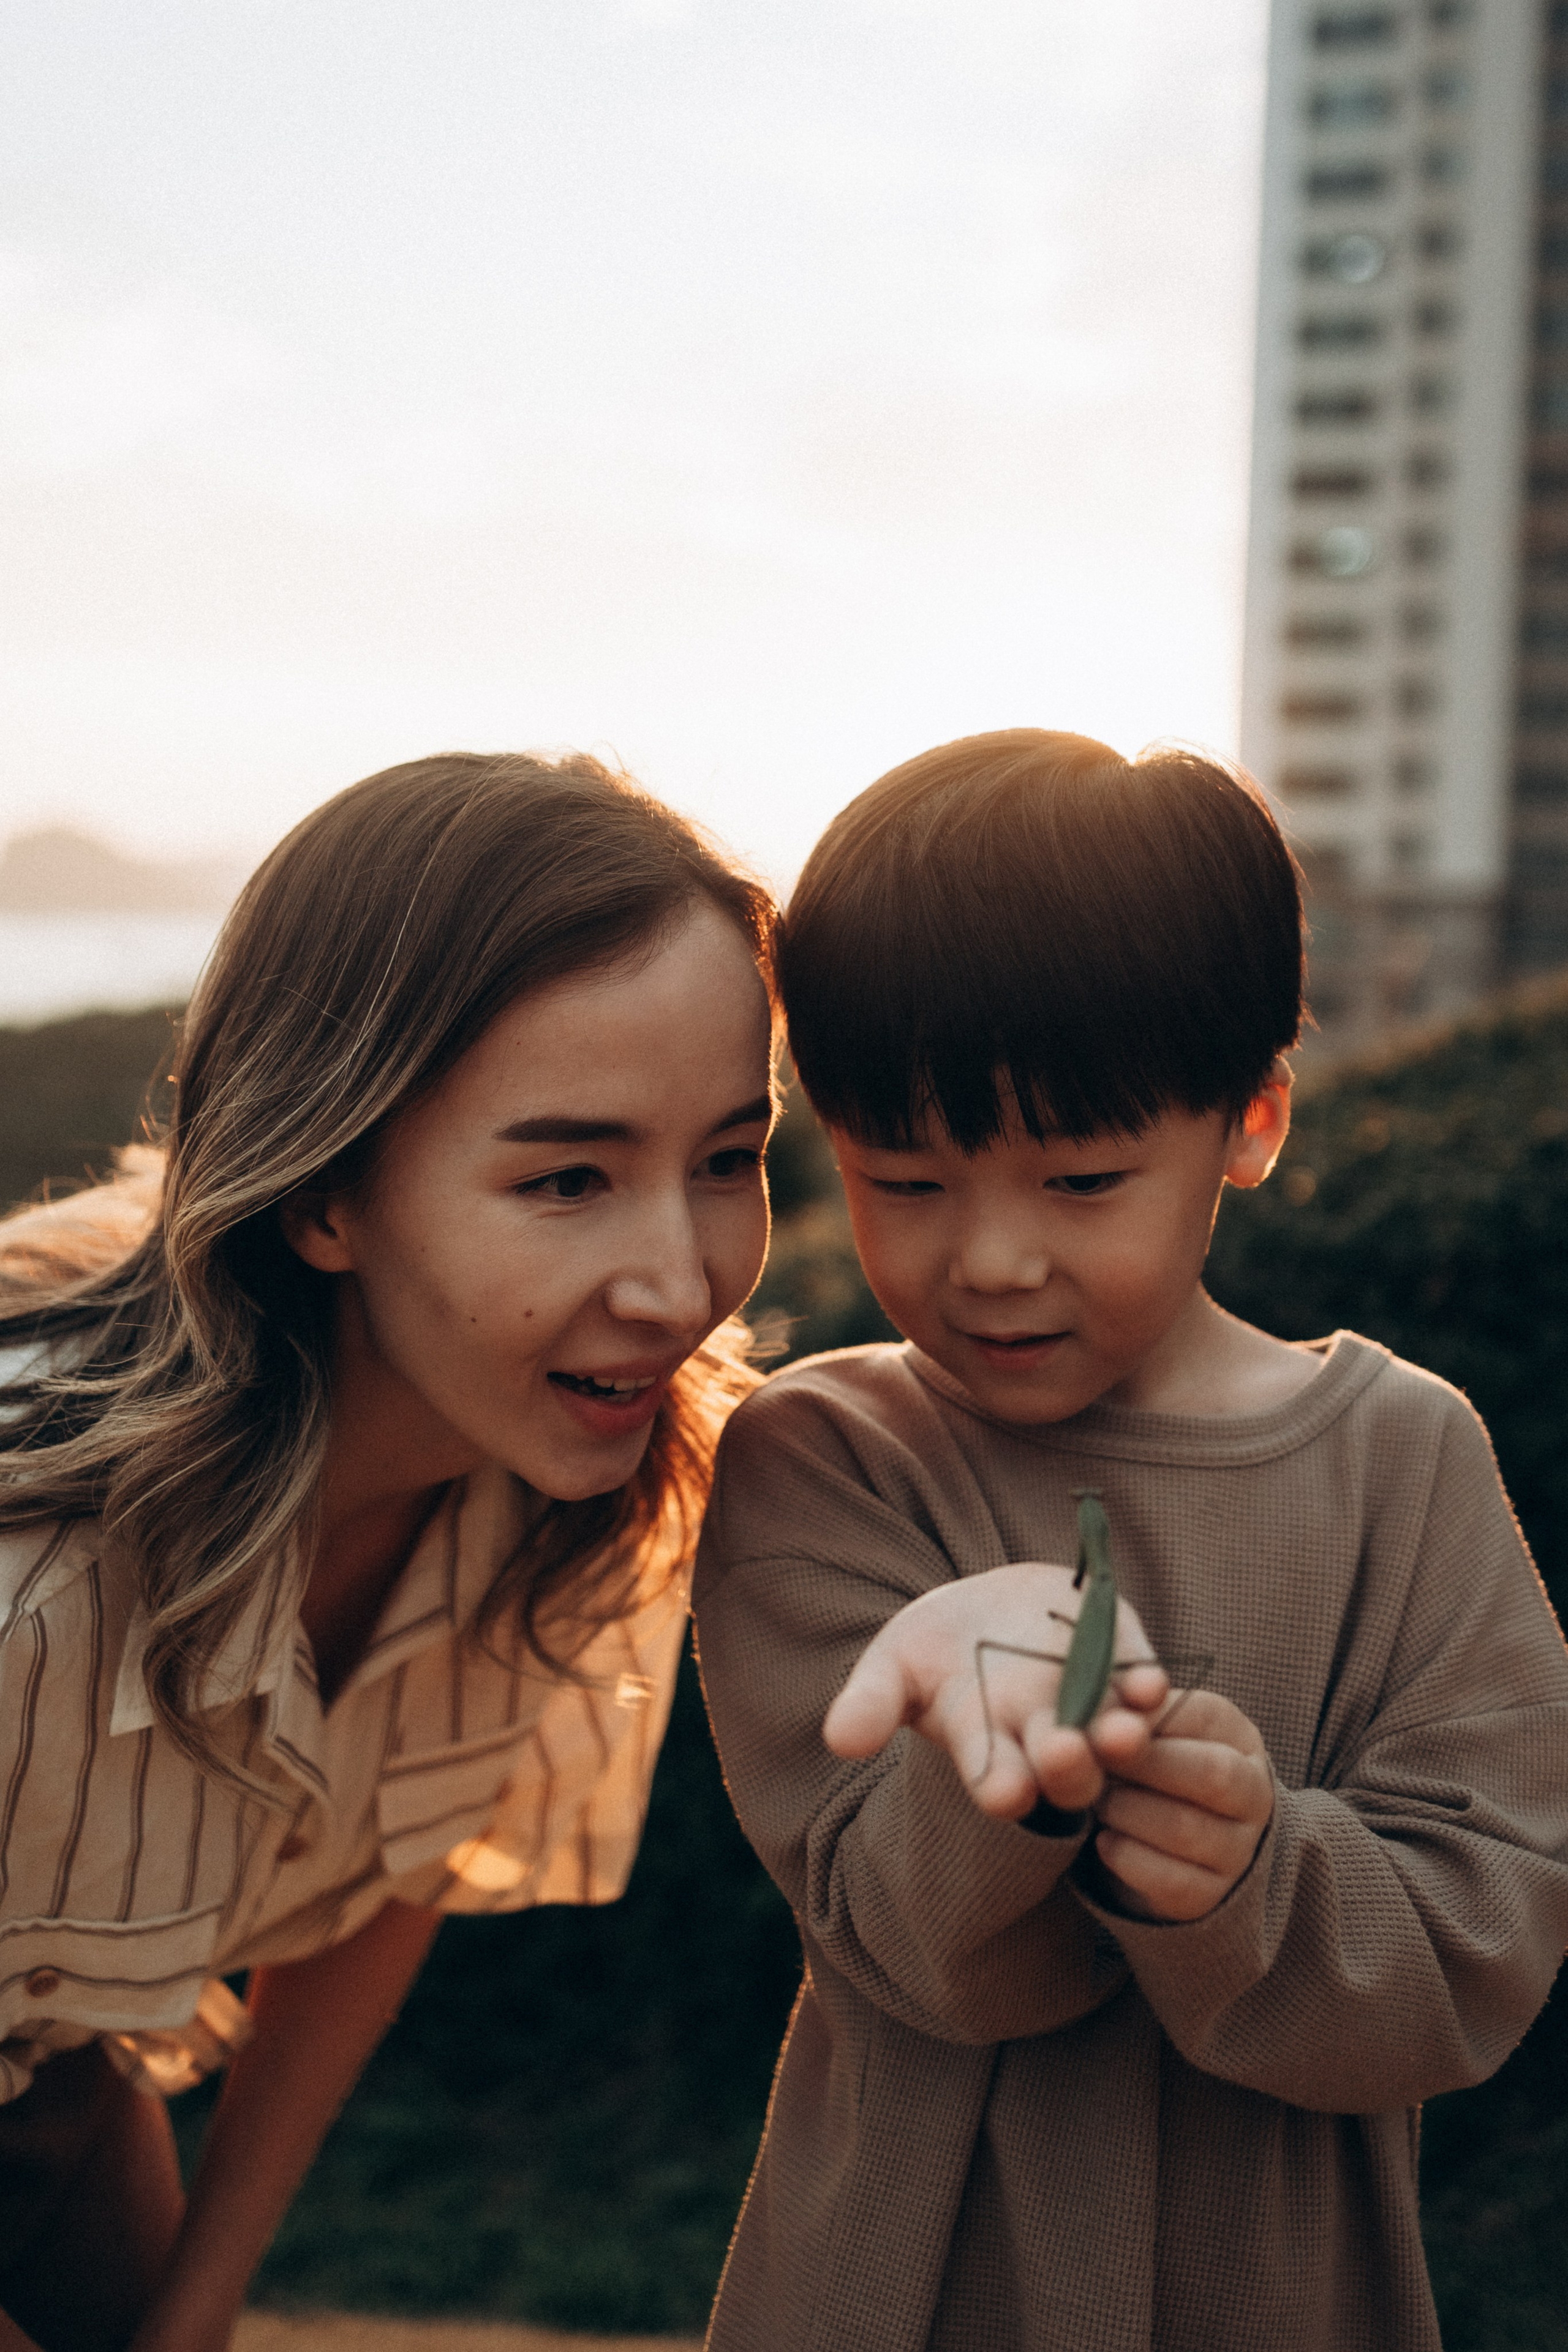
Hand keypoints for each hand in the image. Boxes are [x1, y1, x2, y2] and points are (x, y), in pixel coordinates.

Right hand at [823, 1563, 1168, 1820]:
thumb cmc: (939, 1648)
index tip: (1004, 1791)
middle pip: (1067, 1772)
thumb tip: (840, 1740)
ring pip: (1115, 1737)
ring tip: (1123, 1732)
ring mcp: (1092, 1703)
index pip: (998, 1780)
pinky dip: (1149, 1686)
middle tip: (1063, 1752)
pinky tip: (1149, 1683)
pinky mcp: (1125, 1662)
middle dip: (1067, 1765)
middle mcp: (1046, 1737)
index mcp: (990, 1749)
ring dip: (1123, 1738)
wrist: (993, 1607)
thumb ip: (872, 1703)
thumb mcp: (894, 1666)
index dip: (1002, 1786)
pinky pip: (1144, 1684)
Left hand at [1090, 1687, 1273, 1921]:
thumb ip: (1129, 1709)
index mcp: (1237, 1736)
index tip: (1101, 1722)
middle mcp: (1252, 1792)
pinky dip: (1126, 1857)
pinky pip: (1170, 1881)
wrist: (1159, 1842)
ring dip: (1128, 1812)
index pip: (1205, 1715)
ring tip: (1096, 1801)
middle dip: (1143, 1765)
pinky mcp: (1210, 1895)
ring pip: (1187, 1829)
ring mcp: (1238, 1849)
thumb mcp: (1144, 1730)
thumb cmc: (1146, 1767)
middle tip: (1093, 1761)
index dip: (1148, 1718)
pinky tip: (1103, 1841)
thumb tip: (1116, 1704)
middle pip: (1211, 1774)